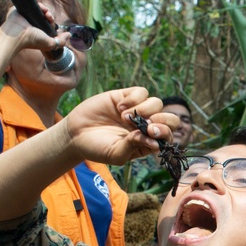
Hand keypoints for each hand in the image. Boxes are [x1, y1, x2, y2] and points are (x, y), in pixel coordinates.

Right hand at [0, 5, 62, 53]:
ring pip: (39, 10)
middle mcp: (32, 24)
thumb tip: (69, 35)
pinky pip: (32, 5)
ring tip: (46, 13)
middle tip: (49, 17)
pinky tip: (41, 7)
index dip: (52, 22)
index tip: (52, 22)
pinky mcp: (20, 10)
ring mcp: (26, 17)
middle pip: (44, 16)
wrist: (17, 34)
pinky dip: (38, 5)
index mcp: (38, 31)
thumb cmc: (32, 40)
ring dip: (45, 10)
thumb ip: (61, 41)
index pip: (48, 24)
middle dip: (50, 16)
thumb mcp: (50, 44)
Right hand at [62, 87, 177, 166]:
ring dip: (145, 110)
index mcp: (149, 141)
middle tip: (147, 126)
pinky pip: (141, 92)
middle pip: (170, 118)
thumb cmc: (97, 148)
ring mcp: (138, 110)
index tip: (150, 133)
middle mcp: (147, 125)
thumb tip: (155, 141)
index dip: (165, 133)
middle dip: (163, 120)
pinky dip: (133, 99)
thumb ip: (134, 147)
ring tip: (125, 118)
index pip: (168, 135)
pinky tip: (119, 108)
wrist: (75, 134)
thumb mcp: (116, 154)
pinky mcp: (126, 97)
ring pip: (157, 103)